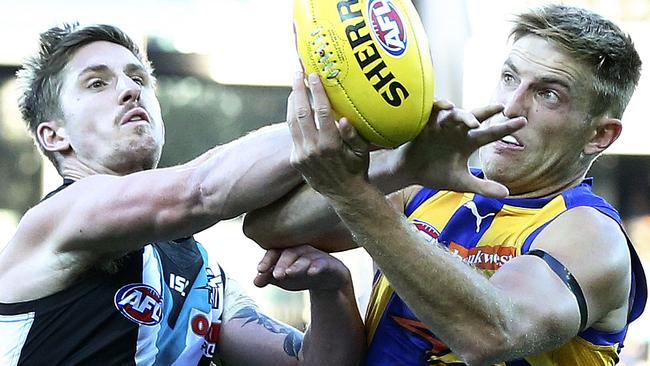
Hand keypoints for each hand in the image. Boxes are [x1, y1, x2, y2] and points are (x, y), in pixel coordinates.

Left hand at [254, 244, 350, 291]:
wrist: (328, 282)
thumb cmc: (302, 275)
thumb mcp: (283, 279)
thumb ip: (268, 278)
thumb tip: (255, 281)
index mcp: (288, 252)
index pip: (275, 252)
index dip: (267, 260)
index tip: (260, 270)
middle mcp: (302, 251)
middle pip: (290, 253)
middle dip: (282, 264)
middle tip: (276, 275)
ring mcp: (317, 256)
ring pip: (306, 258)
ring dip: (297, 265)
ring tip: (289, 273)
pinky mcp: (330, 264)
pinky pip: (323, 263)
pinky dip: (317, 267)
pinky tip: (312, 272)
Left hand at [287, 72, 369, 196]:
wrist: (343, 194)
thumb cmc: (357, 168)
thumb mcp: (362, 152)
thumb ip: (354, 135)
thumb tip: (343, 119)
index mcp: (330, 145)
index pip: (321, 112)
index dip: (317, 91)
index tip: (314, 75)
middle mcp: (313, 149)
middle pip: (301, 112)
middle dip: (298, 90)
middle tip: (297, 72)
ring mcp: (301, 155)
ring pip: (292, 122)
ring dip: (292, 101)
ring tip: (294, 86)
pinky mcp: (295, 160)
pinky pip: (292, 134)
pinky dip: (294, 118)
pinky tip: (296, 107)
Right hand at [391, 100, 526, 196]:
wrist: (408, 173)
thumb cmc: (434, 174)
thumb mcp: (461, 183)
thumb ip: (483, 187)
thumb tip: (507, 194)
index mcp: (468, 142)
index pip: (490, 134)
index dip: (506, 128)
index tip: (523, 122)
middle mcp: (457, 130)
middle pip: (475, 116)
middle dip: (487, 111)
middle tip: (501, 107)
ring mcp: (441, 126)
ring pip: (456, 114)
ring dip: (465, 115)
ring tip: (474, 122)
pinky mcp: (425, 124)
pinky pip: (433, 111)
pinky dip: (439, 107)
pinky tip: (446, 106)